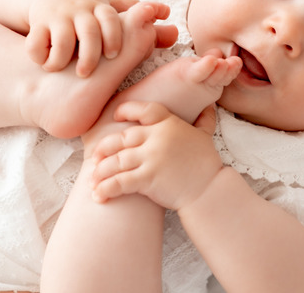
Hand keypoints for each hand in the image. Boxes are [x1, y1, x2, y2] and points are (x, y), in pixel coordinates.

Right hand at [26, 0, 175, 76]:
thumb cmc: (91, 7)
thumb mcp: (114, 10)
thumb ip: (142, 22)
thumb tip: (175, 32)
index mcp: (101, 8)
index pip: (111, 20)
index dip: (114, 37)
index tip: (113, 56)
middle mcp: (80, 10)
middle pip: (88, 32)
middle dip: (90, 54)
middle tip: (88, 73)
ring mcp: (58, 16)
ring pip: (61, 39)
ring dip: (62, 58)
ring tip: (63, 71)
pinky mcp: (37, 23)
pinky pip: (36, 41)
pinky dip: (39, 54)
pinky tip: (44, 65)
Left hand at [90, 102, 222, 210]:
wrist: (209, 189)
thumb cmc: (207, 164)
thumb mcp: (205, 136)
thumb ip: (204, 121)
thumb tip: (209, 108)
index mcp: (169, 124)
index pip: (143, 110)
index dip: (126, 110)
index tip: (116, 116)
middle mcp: (158, 137)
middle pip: (121, 138)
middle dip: (104, 148)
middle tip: (95, 157)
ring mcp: (152, 157)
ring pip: (116, 161)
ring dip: (100, 172)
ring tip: (93, 180)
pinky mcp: (148, 178)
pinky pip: (119, 182)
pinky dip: (106, 189)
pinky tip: (98, 195)